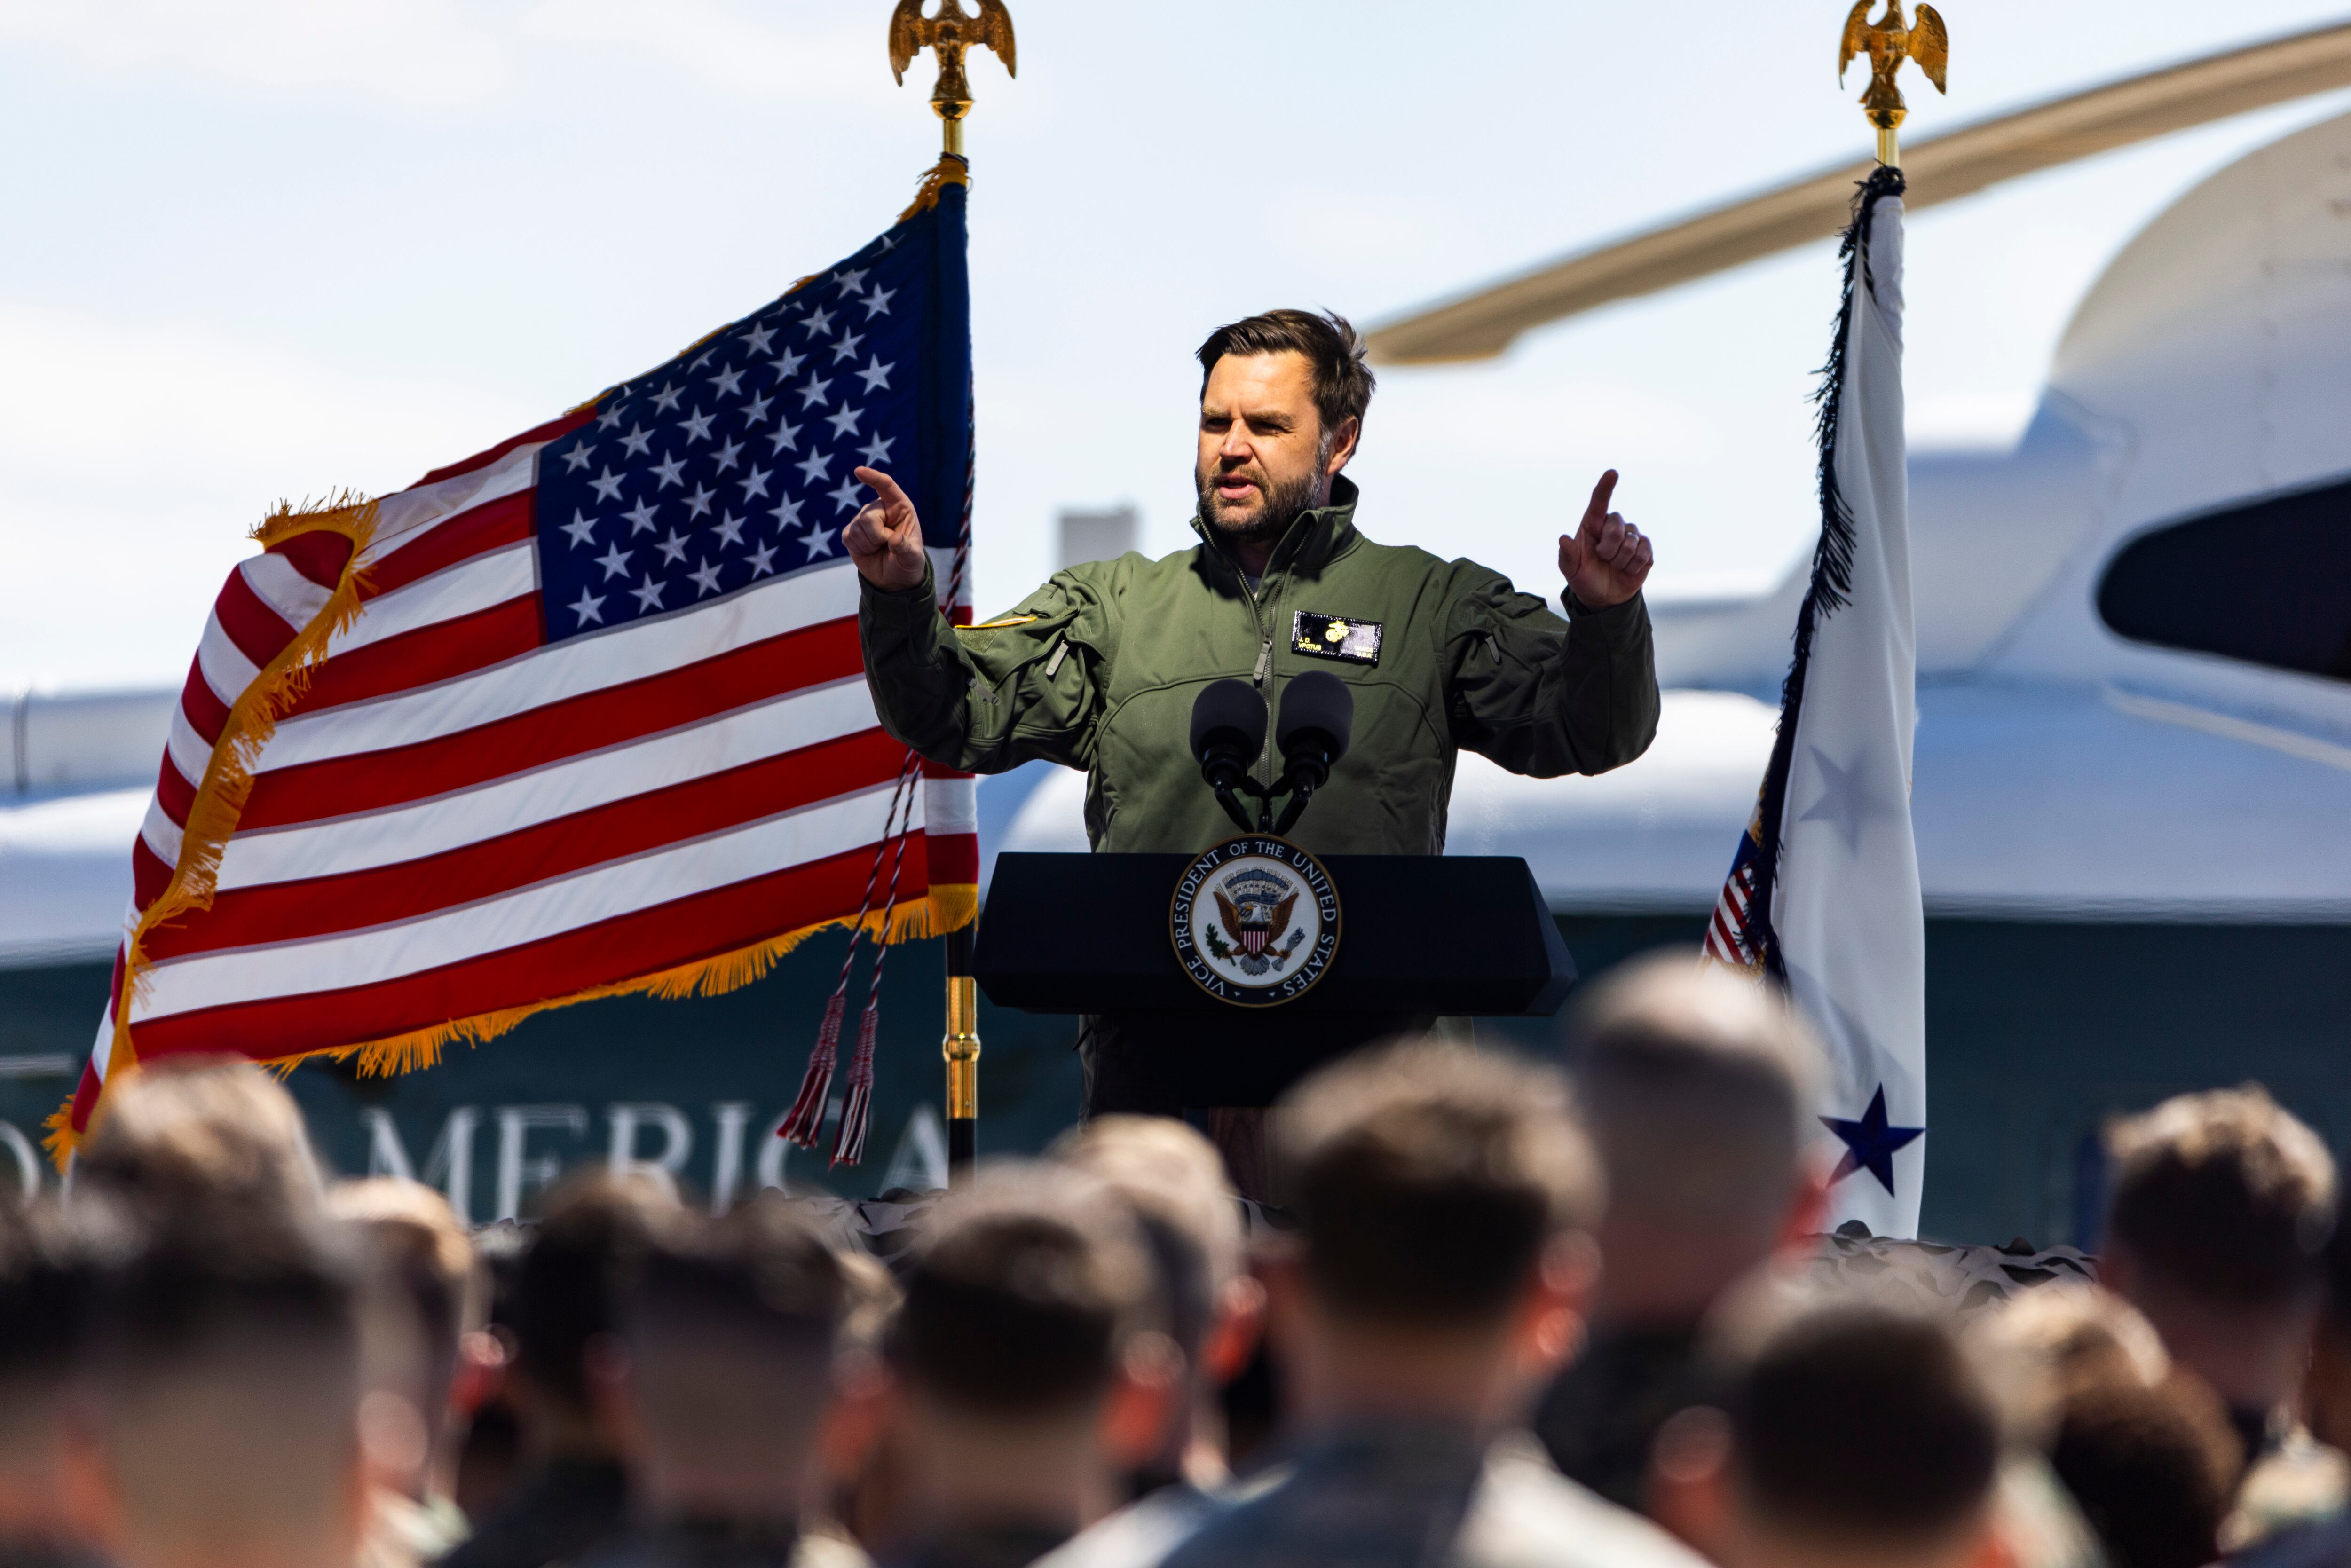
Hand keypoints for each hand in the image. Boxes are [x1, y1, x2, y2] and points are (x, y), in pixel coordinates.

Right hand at [844, 467, 926, 589]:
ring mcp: (863, 519)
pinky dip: (859, 549)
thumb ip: (906, 549)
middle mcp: (881, 509)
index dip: (873, 478)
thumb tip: (894, 539)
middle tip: (888, 545)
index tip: (859, 471)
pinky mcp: (851, 531)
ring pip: (857, 528)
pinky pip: (848, 537)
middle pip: (868, 516)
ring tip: (879, 548)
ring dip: (869, 545)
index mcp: (900, 507)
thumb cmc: (907, 562)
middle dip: (877, 536)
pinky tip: (868, 551)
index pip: (886, 486)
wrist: (894, 578)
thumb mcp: (913, 558)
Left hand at [1558, 469, 1652, 609]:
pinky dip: (1634, 566)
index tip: (1612, 473)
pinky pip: (1644, 553)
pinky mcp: (1645, 549)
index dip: (1606, 486)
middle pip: (1617, 527)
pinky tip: (1627, 569)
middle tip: (1602, 559)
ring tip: (1614, 566)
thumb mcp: (1571, 570)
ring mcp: (1631, 536)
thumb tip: (1563, 539)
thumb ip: (1567, 555)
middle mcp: (1613, 526)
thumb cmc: (1584, 577)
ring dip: (1620, 561)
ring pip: (1631, 542)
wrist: (1603, 596)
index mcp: (1592, 525)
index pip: (1599, 501)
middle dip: (1608, 549)